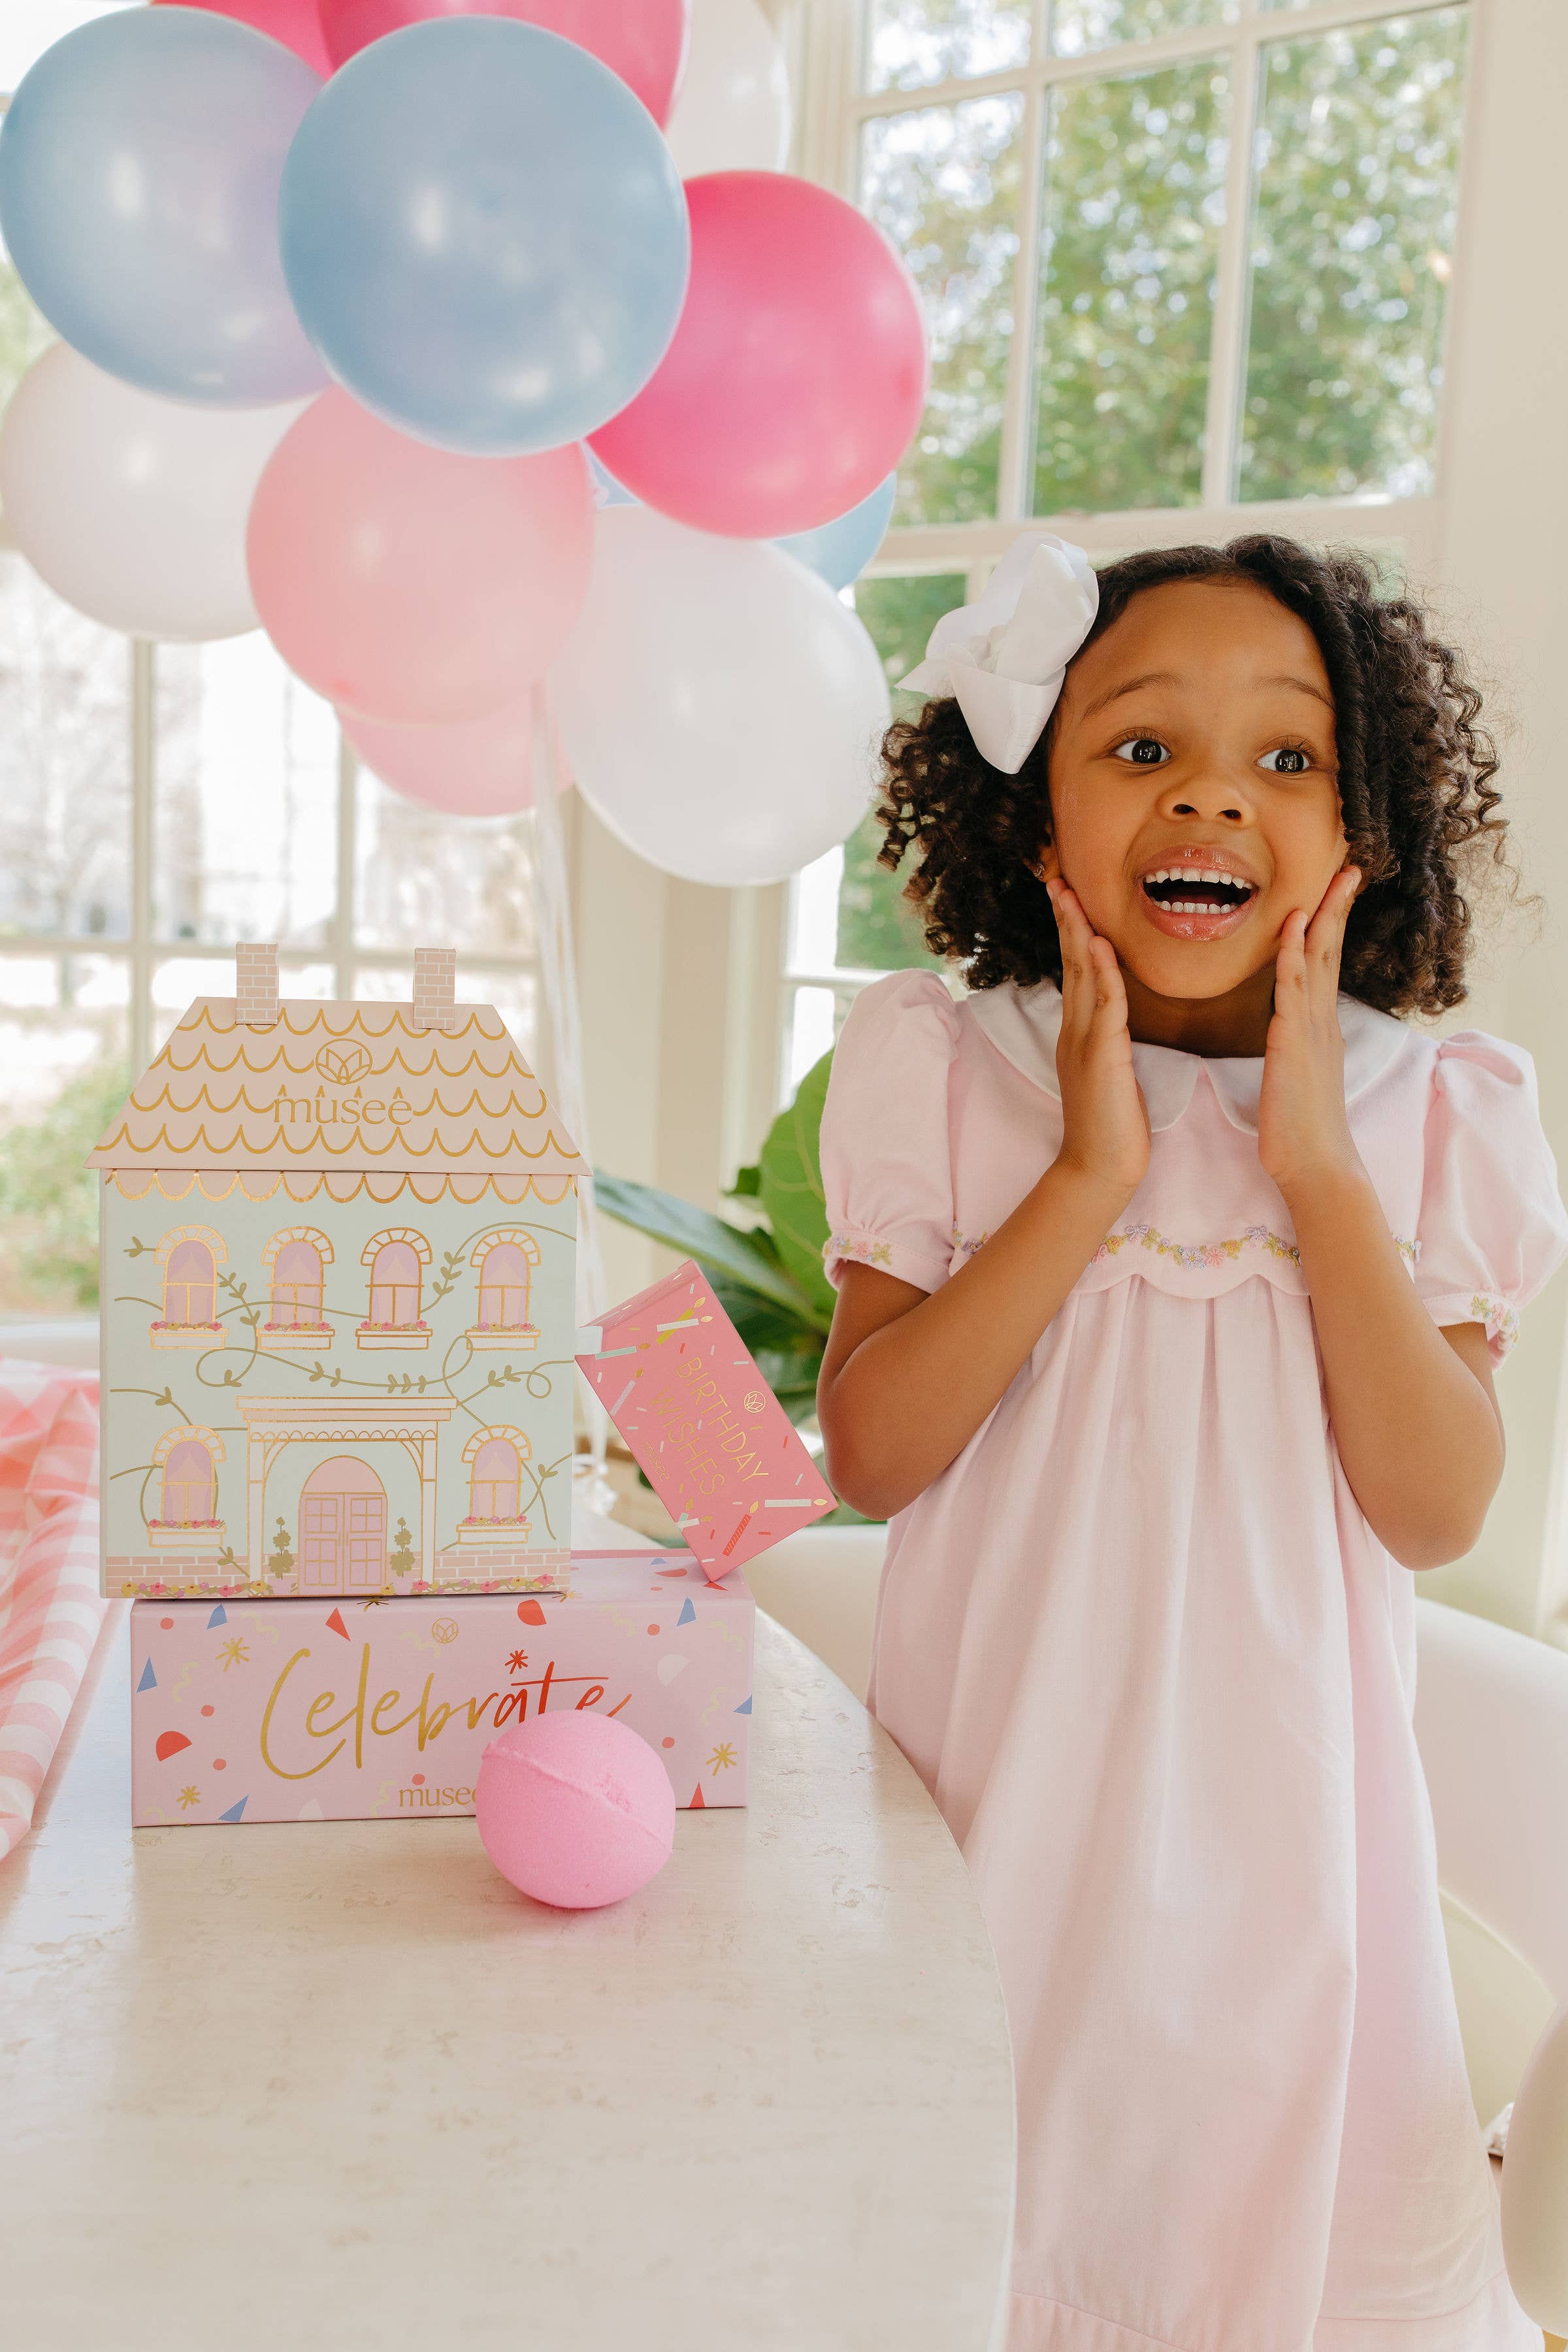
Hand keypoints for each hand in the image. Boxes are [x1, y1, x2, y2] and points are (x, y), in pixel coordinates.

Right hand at [1048, 879, 1149, 1207]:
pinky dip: (1102, 972)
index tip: (1068, 897)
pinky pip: (1104, 1005)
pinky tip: (1100, 944)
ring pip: (1080, 974)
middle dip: (1064, 917)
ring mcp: (1084, 1042)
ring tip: (1069, 894)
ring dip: (1076, 931)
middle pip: (1070, 962)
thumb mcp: (1110, 1072)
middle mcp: (1075, 1030)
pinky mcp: (1102, 1057)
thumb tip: (1115, 1016)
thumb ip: (1109, 1040)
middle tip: (1056, 878)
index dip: (1072, 931)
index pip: (1076, 970)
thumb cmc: (1112, 1126)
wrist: (1099, 1169)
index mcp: (1079, 1032)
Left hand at [1258, 865, 1365, 1199]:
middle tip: (1349, 867)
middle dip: (1339, 907)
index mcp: (1321, 1028)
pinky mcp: (1293, 1043)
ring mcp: (1311, 1030)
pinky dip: (1293, 953)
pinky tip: (1293, 925)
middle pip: (1331, 950)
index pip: (1327, 963)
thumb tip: (1291, 1028)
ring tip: (1332, 879)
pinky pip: (1293, 988)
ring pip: (1318, 961)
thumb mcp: (1300, 1075)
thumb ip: (1298, 1045)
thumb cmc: (1302, 1128)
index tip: (1337, 891)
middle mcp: (1322, 1021)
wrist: (1315, 1165)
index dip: (1331, 925)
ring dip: (1322, 916)